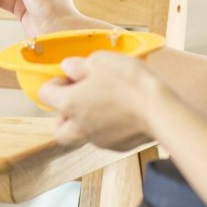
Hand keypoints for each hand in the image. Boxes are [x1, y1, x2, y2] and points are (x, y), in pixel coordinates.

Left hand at [38, 51, 162, 150]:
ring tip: (103, 102)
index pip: (44, 94)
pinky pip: (103, 137)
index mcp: (69, 104)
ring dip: (85, 121)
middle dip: (64, 114)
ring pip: (81, 134)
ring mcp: (98, 139)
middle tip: (80, 98)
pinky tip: (121, 112)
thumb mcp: (100, 60)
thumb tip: (68, 68)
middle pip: (59, 128)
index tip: (70, 75)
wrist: (161, 110)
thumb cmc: (129, 81)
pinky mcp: (117, 146)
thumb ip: (78, 65)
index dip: (55, 82)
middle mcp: (79, 126)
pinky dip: (106, 126)